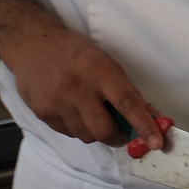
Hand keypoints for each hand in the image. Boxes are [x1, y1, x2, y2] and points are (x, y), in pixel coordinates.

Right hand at [0, 19, 162, 147]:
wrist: (32, 45)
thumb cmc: (75, 53)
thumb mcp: (105, 62)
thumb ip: (127, 90)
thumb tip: (151, 116)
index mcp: (98, 71)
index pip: (126, 103)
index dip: (143, 125)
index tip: (156, 143)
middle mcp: (77, 88)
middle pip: (104, 130)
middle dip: (118, 138)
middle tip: (121, 134)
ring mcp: (57, 102)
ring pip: (86, 136)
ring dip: (96, 133)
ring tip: (91, 114)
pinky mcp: (42, 113)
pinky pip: (69, 134)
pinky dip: (77, 129)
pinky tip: (72, 111)